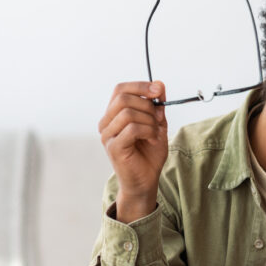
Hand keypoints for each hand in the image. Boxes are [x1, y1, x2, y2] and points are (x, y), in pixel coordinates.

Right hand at [98, 81, 167, 222]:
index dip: (140, 85)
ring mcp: (107, 136)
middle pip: (123, 98)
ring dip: (149, 121)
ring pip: (128, 113)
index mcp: (113, 115)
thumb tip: (159, 84)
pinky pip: (132, 128)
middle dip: (147, 105)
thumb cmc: (149, 154)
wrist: (146, 181)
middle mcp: (106, 123)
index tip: (159, 89)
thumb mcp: (157, 124)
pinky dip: (148, 131)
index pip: (120, 89)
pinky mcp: (114, 147)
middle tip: (158, 118)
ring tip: (156, 133)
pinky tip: (153, 139)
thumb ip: (156, 106)